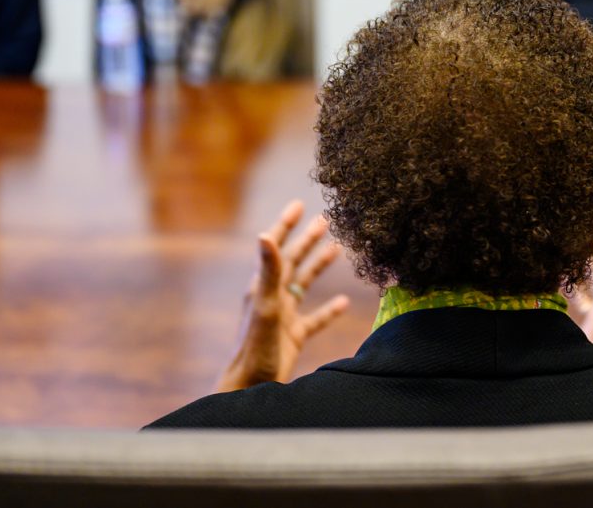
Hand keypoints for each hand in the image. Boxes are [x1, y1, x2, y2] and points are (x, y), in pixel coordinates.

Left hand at [215, 199, 349, 391]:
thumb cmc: (255, 347)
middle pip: (293, 261)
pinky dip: (329, 309)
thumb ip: (268, 271)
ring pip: (304, 284)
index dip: (286, 225)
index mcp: (263, 286)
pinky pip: (315, 318)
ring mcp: (284, 316)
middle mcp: (272, 297)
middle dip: (307, 239)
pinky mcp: (293, 335)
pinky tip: (343, 303)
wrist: (250, 386)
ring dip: (319, 266)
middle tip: (325, 219)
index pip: (276, 248)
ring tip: (338, 248)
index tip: (299, 205)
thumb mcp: (265, 305)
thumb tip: (265, 233)